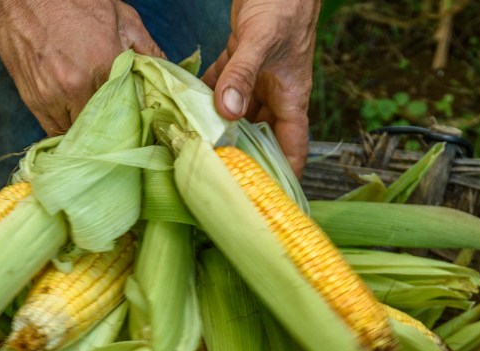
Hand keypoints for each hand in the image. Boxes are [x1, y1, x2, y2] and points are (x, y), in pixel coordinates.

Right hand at [0, 0, 163, 134]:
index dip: (138, 121)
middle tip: (124, 129)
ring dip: (89, 133)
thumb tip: (169, 73)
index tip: (144, 126)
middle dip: (114, 131)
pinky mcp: (32, 99)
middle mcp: (76, 86)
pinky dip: (67, 129)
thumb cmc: (73, 0)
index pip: (129, 111)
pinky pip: (53, 130)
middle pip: (103, 130)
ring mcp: (51, 96)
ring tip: (99, 126)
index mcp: (104, 64)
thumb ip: (148, 50)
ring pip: (77, 133)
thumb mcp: (122, 17)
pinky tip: (77, 120)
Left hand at [202, 0, 320, 174]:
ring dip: (218, 128)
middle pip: (260, 136)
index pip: (292, 147)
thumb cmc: (283, 4)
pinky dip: (205, 96)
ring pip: (237, 113)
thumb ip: (243, 75)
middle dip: (242, 157)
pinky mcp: (238, 58)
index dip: (283, 174)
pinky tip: (187, 108)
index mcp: (292, 96)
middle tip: (217, 179)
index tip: (269, 201)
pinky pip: (221, 85)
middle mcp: (275, 92)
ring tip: (196, 151)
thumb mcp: (262, 41)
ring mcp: (256, 77)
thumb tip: (227, 112)